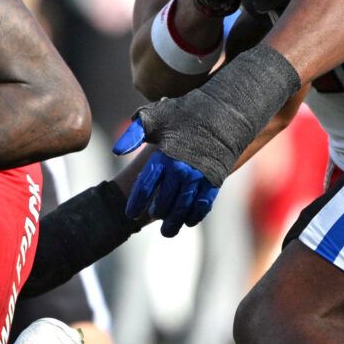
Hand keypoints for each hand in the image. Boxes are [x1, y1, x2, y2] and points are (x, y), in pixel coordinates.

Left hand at [113, 119, 218, 236]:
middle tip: (149, 218)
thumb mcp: (157, 116)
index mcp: (164, 157)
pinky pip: (204, 203)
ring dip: (175, 221)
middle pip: (164, 200)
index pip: (146, 186)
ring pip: (184, 207)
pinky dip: (196, 214)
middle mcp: (181, 171)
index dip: (137, 202)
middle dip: (156, 212)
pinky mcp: (216, 180)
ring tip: (167, 232)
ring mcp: (200, 177)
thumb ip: (134, 134)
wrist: (226, 111)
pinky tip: (189, 221)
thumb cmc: (188, 112)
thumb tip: (117, 150)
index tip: (130, 213)